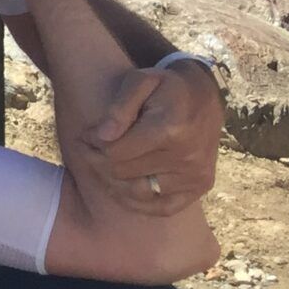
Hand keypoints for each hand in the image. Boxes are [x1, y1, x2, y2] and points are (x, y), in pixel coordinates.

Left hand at [76, 63, 224, 215]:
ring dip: (113, 182)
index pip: (116, 152)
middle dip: (98, 161)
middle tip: (88, 149)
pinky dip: (138, 203)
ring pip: (139, 193)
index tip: (85, 136)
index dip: (92, 145)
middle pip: (124, 173)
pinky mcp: (201, 186)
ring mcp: (196, 175)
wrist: (204, 96)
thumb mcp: (140, 81)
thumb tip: (101, 136)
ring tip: (102, 165)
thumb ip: (119, 107)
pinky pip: (163, 208)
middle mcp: (186, 157)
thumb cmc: (165, 86)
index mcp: (169, 130)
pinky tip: (122, 188)